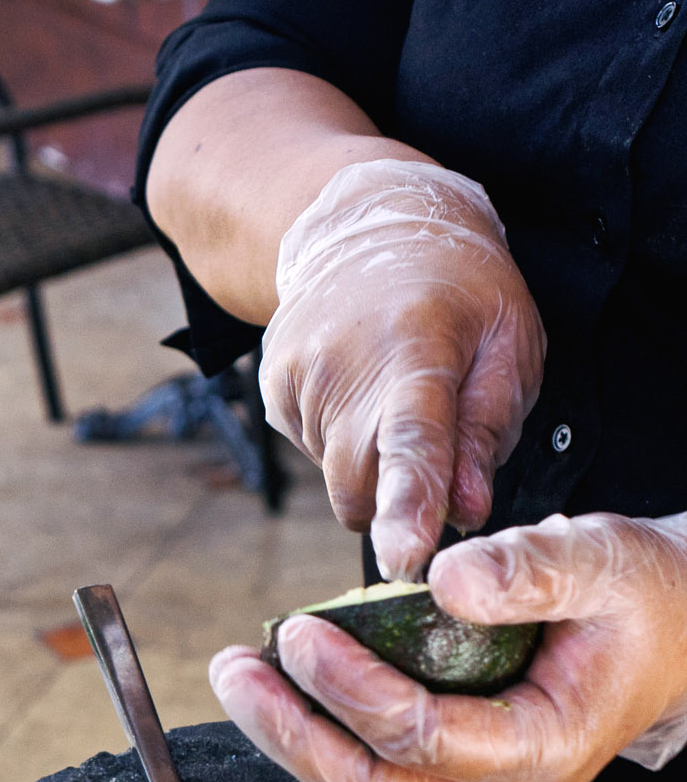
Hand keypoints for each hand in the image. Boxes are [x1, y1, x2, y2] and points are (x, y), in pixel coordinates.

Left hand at [209, 512, 686, 781]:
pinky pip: (374, 768)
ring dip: (290, 738)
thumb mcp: (603, 558)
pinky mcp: (453, 769)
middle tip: (234, 673)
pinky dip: (318, 730)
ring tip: (238, 677)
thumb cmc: (644, 596)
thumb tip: (446, 580)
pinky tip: (278, 684)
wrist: (674, 629)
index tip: (299, 635)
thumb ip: (532, 568)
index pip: (425, 737)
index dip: (353, 690)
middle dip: (293, 735)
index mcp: (543, 744)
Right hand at [258, 158, 546, 579]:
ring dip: (371, 462)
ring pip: (337, 475)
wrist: (368, 224)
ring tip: (392, 397)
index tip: (404, 557)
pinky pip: (312, 453)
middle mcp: (343, 363)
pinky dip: (343, 442)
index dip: (410, 505)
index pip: (411, 442)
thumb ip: (489, 430)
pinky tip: (360, 391)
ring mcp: (298, 375)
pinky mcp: (272, 387)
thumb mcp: (509, 343)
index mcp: (416, 349)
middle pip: (359, 484)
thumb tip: (466, 510)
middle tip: (433, 456)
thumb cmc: (458, 290)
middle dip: (395, 498)